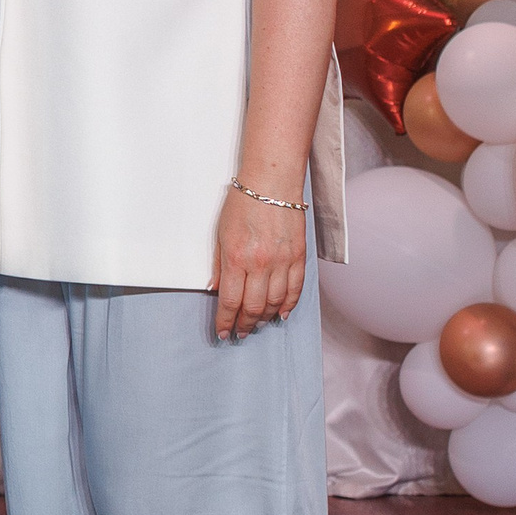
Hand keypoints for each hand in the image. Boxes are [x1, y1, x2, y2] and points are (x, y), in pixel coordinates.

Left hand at [214, 187, 306, 339]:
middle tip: (240, 333)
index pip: (230, 302)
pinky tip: (281, 315)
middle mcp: (260, 264)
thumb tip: (217, 290)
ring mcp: (282, 262)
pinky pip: (295, 290)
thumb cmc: (243, 203)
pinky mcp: (298, 257)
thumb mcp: (221, 234)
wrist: (272, 182)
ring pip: (275, 303)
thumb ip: (220, 265)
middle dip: (244, 325)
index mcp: (237, 258)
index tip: (223, 332)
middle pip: (252, 307)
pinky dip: (288, 306)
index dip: (226, 322)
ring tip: (256, 325)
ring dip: (264, 318)